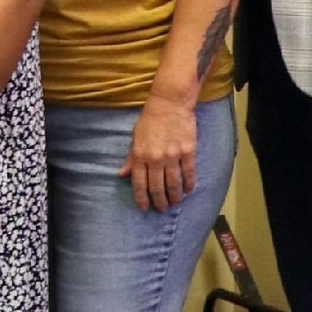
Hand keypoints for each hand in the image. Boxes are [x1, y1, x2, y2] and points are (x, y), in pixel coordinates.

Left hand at [123, 94, 196, 211]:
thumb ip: (131, 159)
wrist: (170, 103)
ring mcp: (173, 156)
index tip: (145, 208)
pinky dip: (189, 185)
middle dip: (159, 202)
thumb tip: (122, 175)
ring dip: (174, 197)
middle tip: (162, 209)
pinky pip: (189, 173)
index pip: (139, 184)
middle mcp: (156, 158)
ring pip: (174, 184)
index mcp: (140, 155)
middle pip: (157, 187)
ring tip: (175, 204)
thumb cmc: (150, 120)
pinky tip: (188, 191)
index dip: (142, 199)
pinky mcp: (188, 151)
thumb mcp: (135, 138)